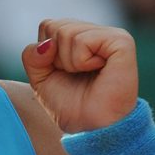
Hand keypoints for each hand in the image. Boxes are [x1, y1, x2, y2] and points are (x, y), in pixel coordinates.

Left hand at [21, 19, 138, 133]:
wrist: (92, 128)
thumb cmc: (71, 105)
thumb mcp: (40, 78)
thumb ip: (32, 55)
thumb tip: (47, 44)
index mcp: (79, 36)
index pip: (48, 25)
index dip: (45, 54)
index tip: (62, 73)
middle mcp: (95, 32)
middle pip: (54, 26)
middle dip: (56, 58)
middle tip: (76, 76)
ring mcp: (110, 35)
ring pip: (66, 33)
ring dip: (69, 62)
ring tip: (88, 75)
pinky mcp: (122, 42)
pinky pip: (82, 41)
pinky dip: (81, 61)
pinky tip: (99, 70)